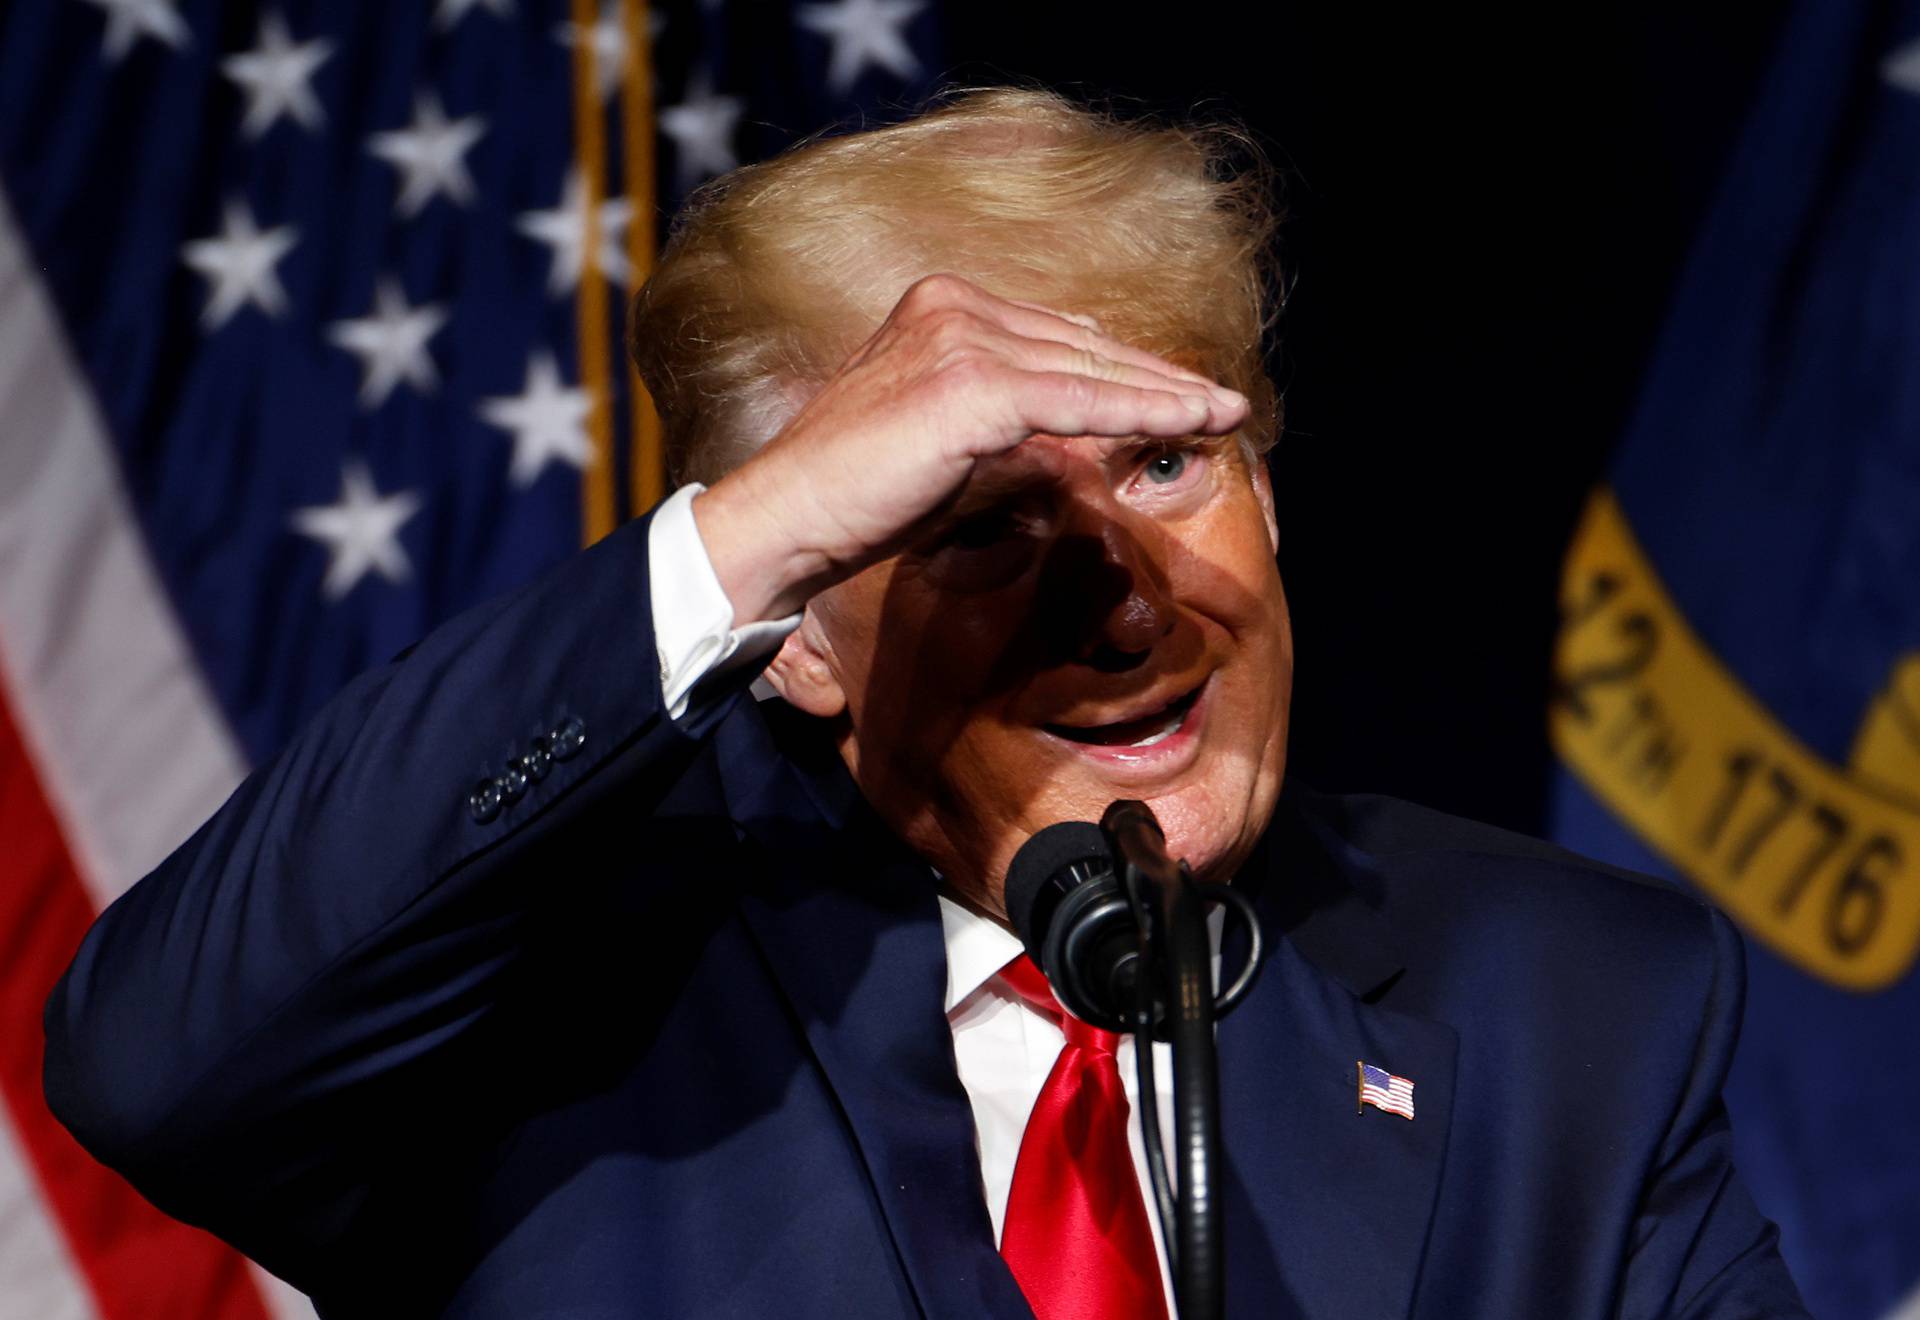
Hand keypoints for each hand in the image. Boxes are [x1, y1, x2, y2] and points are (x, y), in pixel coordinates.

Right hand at [691, 273, 1250, 622]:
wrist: (787, 518)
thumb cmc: (858, 497)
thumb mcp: (947, 444)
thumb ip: (1008, 424)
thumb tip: (1076, 437)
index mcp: (941, 306)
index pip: (1058, 334)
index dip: (1125, 365)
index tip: (1180, 391)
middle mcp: (953, 305)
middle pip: (1084, 342)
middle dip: (1158, 375)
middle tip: (1222, 402)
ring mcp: (961, 337)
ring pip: (1091, 368)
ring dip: (1167, 393)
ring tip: (1225, 412)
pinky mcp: (972, 384)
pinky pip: (1080, 400)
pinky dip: (1141, 411)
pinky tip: (1190, 420)